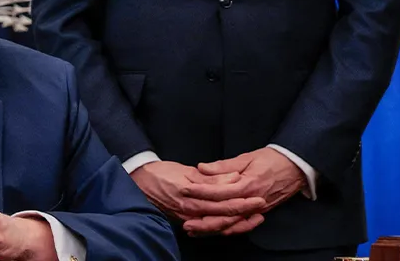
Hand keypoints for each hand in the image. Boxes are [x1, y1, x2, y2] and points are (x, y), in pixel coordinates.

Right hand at [131, 161, 264, 231]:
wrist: (138, 183)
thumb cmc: (160, 173)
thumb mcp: (186, 171)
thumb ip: (211, 177)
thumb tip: (233, 178)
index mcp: (192, 195)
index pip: (224, 200)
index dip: (243, 200)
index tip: (258, 197)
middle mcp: (191, 210)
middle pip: (224, 215)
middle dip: (245, 213)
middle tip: (261, 207)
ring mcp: (189, 218)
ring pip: (219, 226)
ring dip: (238, 223)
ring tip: (253, 218)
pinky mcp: (186, 221)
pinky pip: (209, 228)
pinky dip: (223, 227)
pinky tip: (233, 225)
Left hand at [180, 149, 304, 235]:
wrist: (295, 168)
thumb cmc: (271, 160)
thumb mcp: (246, 158)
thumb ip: (223, 166)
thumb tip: (202, 168)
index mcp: (247, 184)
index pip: (220, 191)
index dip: (201, 191)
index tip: (185, 190)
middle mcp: (252, 201)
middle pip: (224, 214)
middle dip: (204, 219)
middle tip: (184, 221)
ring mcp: (256, 209)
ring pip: (232, 223)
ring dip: (212, 228)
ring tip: (194, 230)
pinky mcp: (259, 213)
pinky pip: (241, 225)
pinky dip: (227, 230)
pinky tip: (213, 231)